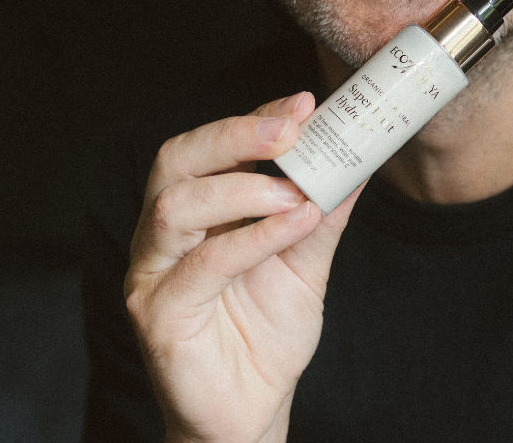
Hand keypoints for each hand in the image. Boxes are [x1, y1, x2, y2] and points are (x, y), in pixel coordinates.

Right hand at [124, 92, 362, 442]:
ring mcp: (153, 273)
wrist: (254, 409)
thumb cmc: (268, 331)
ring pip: (176, 206)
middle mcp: (163, 234)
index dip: (254, 116)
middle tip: (290, 126)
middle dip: (235, 133)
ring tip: (294, 191)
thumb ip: (323, 209)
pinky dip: (253, 238)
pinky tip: (294, 225)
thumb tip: (358, 158)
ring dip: (242, 187)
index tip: (302, 102)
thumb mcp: (306, 258)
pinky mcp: (158, 315)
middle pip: (177, 159)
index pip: (210, 145)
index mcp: (194, 210)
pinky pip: (202, 266)